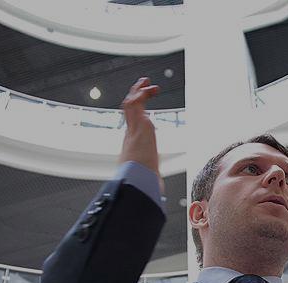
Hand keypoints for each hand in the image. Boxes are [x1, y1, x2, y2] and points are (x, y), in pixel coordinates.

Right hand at [119, 77, 162, 192]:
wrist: (137, 180)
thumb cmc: (141, 183)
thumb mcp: (147, 178)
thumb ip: (152, 182)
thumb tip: (159, 195)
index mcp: (131, 145)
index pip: (132, 126)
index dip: (137, 116)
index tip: (143, 111)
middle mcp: (129, 135)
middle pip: (129, 111)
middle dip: (135, 98)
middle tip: (142, 88)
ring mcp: (132, 129)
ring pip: (130, 104)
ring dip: (138, 92)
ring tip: (146, 82)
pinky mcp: (138, 125)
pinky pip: (135, 103)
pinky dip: (141, 94)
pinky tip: (149, 88)